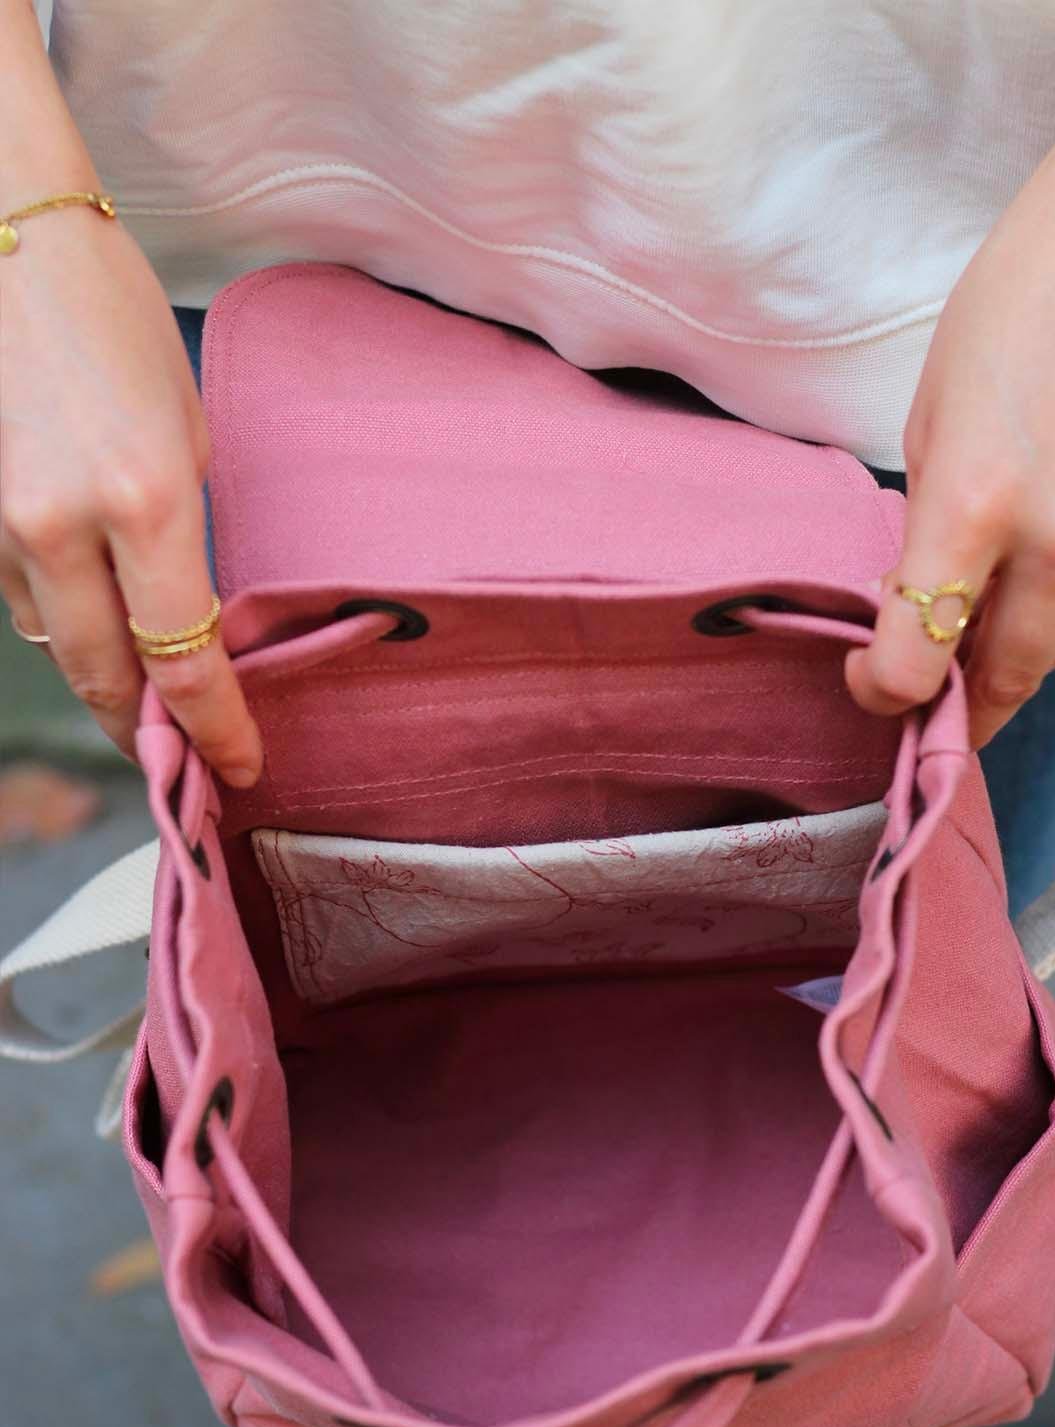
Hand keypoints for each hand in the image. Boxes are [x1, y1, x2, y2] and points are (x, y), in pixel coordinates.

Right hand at [0, 211, 262, 784]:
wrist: (10, 240)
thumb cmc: (116, 322)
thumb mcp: (187, 432)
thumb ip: (185, 539)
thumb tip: (186, 623)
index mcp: (143, 502)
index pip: (185, 662)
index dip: (215, 731)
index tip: (240, 768)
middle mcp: (63, 528)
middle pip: (107, 678)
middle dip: (151, 729)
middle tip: (190, 762)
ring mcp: (3, 523)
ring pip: (58, 645)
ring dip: (106, 677)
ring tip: (153, 695)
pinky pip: (23, 599)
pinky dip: (65, 621)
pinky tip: (97, 616)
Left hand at [846, 37, 1054, 749]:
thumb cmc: (1011, 309)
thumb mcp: (930, 419)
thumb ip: (924, 525)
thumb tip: (916, 597)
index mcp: (974, 507)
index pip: (918, 661)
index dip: (881, 692)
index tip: (864, 680)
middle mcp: (1052, 539)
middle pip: (999, 682)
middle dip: (952, 712)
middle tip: (918, 713)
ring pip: (1052, 652)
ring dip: (1003, 671)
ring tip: (960, 663)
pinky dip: (1047, 623)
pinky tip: (1015, 603)